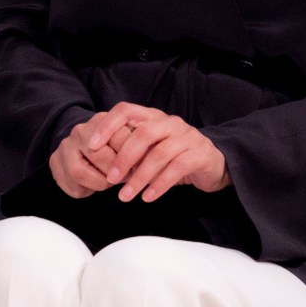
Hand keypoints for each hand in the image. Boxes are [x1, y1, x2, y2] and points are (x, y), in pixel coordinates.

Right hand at [49, 115, 133, 197]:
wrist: (84, 145)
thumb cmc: (113, 146)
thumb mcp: (128, 141)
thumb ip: (136, 147)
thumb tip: (147, 162)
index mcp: (101, 121)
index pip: (119, 138)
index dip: (131, 157)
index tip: (138, 168)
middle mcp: (80, 131)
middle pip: (98, 155)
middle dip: (114, 172)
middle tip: (123, 178)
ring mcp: (65, 146)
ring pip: (80, 172)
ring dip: (99, 183)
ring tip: (108, 183)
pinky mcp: (54, 162)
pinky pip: (70, 185)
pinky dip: (85, 191)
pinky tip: (92, 186)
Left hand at [88, 102, 231, 202]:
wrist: (213, 163)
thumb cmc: (175, 157)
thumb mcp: (151, 149)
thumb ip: (131, 151)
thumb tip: (101, 166)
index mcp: (154, 117)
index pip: (127, 110)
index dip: (108, 125)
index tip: (92, 145)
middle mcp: (170, 123)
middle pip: (143, 133)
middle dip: (124, 157)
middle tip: (110, 179)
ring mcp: (187, 137)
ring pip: (160, 154)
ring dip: (140, 177)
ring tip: (125, 197)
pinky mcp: (200, 154)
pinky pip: (177, 168)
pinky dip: (160, 184)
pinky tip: (148, 197)